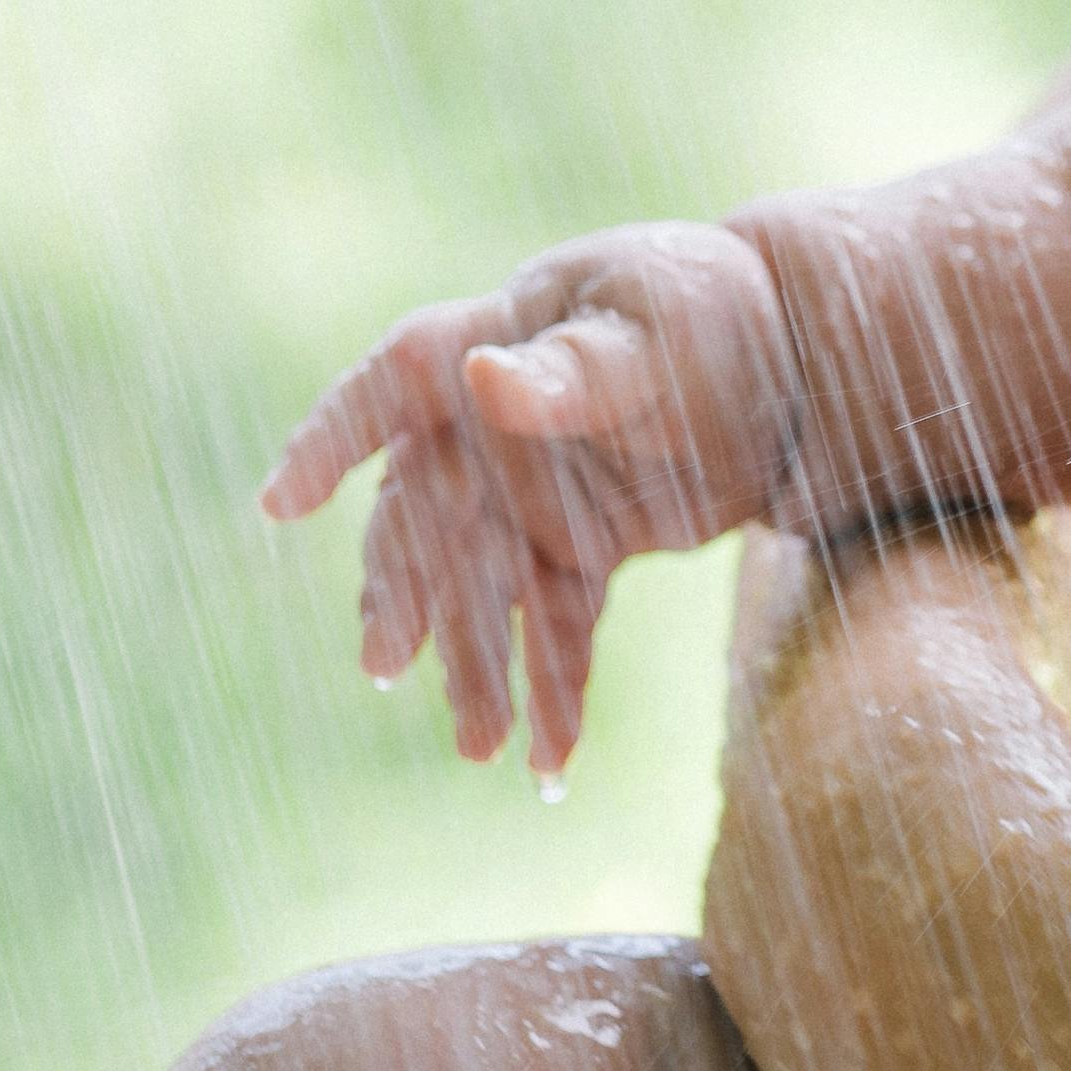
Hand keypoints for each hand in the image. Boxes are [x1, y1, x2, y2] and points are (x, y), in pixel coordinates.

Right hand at [261, 219, 798, 775]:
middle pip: (425, 520)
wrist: (790, 358)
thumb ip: (579, 366)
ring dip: (478, 666)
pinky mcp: (577, 548)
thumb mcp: (658, 327)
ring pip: (483, 591)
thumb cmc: (708, 309)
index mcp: (484, 343)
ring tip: (481, 747)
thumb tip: (487, 378)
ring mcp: (526, 496)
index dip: (328, 442)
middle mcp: (484, 430)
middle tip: (386, 664)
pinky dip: (554, 686)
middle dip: (407, 594)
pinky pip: (554, 622)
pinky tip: (551, 761)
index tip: (279, 502)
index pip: (384, 390)